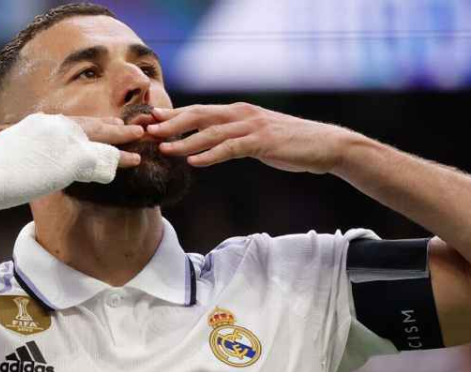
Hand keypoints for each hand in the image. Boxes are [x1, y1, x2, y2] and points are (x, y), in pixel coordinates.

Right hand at [0, 113, 145, 239]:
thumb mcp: (4, 152)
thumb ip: (18, 147)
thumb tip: (11, 149)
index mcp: (38, 123)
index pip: (72, 122)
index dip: (91, 125)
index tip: (104, 127)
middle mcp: (52, 124)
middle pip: (91, 123)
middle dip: (113, 126)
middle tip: (133, 126)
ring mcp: (63, 139)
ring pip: (101, 137)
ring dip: (122, 138)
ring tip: (140, 138)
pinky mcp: (70, 158)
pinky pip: (102, 158)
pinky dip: (120, 159)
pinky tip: (133, 160)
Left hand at [146, 103, 356, 173]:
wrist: (323, 146)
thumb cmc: (289, 145)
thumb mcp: (256, 138)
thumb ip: (233, 138)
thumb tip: (209, 146)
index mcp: (238, 112)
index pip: (199, 111)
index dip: (173, 116)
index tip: (150, 121)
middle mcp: (242, 114)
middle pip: (199, 115)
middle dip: (171, 123)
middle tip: (147, 130)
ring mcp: (252, 126)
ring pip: (211, 132)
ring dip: (185, 141)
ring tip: (164, 149)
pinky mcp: (262, 142)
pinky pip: (231, 148)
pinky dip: (211, 154)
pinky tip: (195, 161)